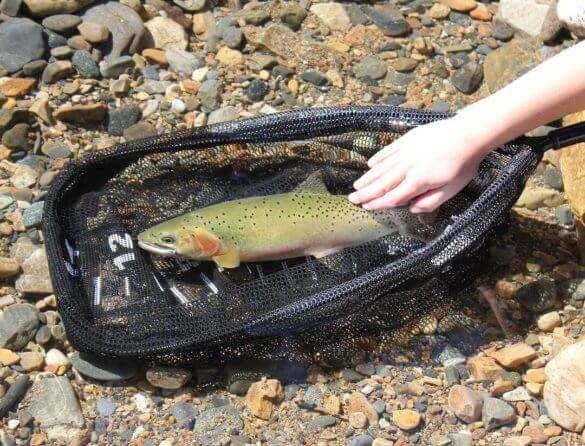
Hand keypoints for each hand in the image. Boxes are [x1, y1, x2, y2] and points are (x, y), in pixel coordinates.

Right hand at [348, 117, 488, 212]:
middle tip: (352, 199)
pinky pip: (388, 151)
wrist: (467, 135)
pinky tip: (370, 165)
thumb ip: (430, 201)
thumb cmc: (463, 165)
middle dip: (366, 193)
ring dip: (368, 178)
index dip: (378, 203)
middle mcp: (407, 168)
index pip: (392, 197)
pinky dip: (378, 158)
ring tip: (357, 186)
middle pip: (382, 183)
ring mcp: (405, 152)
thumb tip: (412, 208)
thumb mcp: (451, 189)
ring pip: (382, 168)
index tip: (366, 208)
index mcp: (417, 182)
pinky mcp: (407, 140)